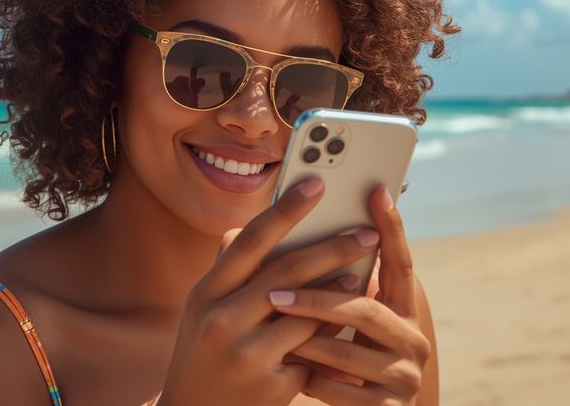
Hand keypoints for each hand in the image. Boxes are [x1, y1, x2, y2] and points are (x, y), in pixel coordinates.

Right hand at [155, 176, 382, 405]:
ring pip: (306, 315)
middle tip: (366, 234)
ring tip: (363, 279)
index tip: (317, 184)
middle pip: (287, 273)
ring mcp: (245, 355)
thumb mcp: (202, 310)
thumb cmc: (202, 353)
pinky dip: (329, 338)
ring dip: (339, 296)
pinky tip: (345, 329)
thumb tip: (247, 228)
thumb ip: (227, 271)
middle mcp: (220, 321)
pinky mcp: (269, 385)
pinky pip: (312, 353)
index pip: (250, 241)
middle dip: (332, 249)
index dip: (285, 210)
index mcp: (204, 294)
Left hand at [268, 185, 431, 404]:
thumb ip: (329, 285)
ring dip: (305, 339)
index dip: (392, 227)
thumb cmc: (343, 363)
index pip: (400, 263)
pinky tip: (286, 371)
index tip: (376, 191)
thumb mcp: (341, 323)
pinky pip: (342, 392)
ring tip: (269, 331)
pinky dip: (311, 380)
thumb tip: (288, 233)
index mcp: (403, 310)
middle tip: (275, 293)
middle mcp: (412, 339)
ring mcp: (404, 376)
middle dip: (316, 298)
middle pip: (365, 307)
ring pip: (348, 351)